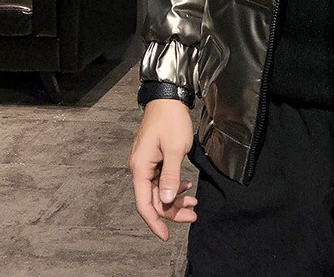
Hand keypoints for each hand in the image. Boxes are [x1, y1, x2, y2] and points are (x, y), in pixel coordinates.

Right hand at [128, 99, 197, 240]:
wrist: (168, 98)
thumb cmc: (171, 120)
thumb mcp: (175, 149)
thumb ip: (171, 176)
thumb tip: (167, 200)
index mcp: (140, 168)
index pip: (144, 204)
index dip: (155, 222)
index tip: (166, 235)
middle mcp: (139, 168)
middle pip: (153, 199)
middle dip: (172, 210)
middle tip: (193, 214)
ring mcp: (146, 163)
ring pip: (159, 190)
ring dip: (175, 198)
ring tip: (194, 202)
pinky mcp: (153, 158)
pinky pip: (161, 179)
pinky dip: (174, 185)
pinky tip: (187, 185)